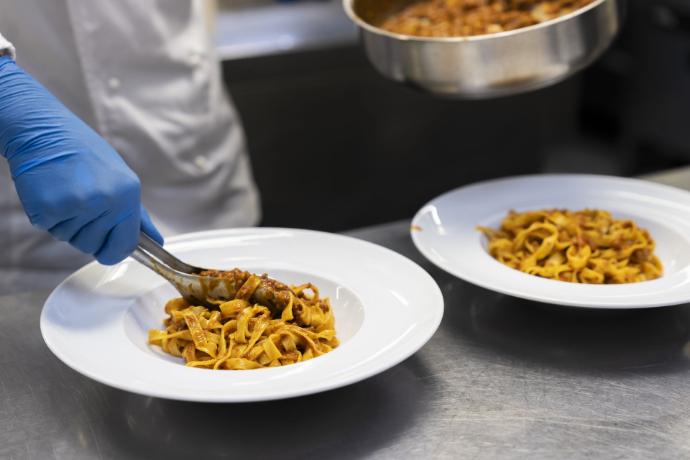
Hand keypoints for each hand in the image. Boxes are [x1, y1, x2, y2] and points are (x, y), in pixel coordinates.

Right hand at [0, 56, 162, 264]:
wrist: (44, 131)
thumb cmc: (82, 153)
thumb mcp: (120, 179)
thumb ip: (136, 214)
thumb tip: (155, 240)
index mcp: (127, 195)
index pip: (124, 246)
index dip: (113, 250)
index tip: (106, 245)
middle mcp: (105, 202)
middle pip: (93, 246)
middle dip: (84, 231)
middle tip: (79, 201)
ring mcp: (77, 206)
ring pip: (70, 239)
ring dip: (66, 222)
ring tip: (66, 192)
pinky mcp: (49, 208)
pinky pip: (50, 229)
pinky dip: (48, 217)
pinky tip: (52, 192)